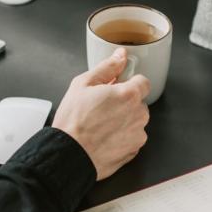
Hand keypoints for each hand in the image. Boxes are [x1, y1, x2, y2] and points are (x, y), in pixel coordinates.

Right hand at [53, 48, 150, 179]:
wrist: (68, 154)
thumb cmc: (73, 122)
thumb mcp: (83, 84)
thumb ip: (107, 67)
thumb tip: (120, 56)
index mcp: (128, 95)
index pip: (143, 81)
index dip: (128, 83)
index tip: (116, 88)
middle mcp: (138, 115)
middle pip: (138, 102)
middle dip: (124, 103)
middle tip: (102, 107)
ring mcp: (137, 135)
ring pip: (135, 121)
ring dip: (124, 120)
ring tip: (101, 125)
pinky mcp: (133, 151)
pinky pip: (132, 139)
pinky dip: (122, 137)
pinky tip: (104, 138)